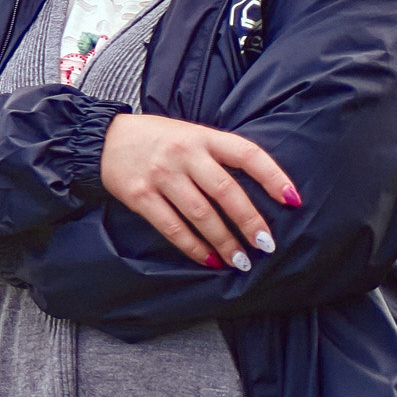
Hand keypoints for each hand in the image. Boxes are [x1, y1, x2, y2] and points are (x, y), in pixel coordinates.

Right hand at [99, 112, 299, 270]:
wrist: (103, 139)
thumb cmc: (157, 139)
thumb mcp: (191, 134)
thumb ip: (219, 155)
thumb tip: (260, 191)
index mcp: (202, 137)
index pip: (247, 154)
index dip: (273, 177)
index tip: (293, 201)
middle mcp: (183, 154)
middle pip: (226, 191)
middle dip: (250, 222)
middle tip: (267, 245)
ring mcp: (160, 175)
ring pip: (201, 214)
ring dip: (225, 241)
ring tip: (242, 261)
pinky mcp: (140, 195)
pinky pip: (172, 227)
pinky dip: (194, 247)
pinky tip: (209, 259)